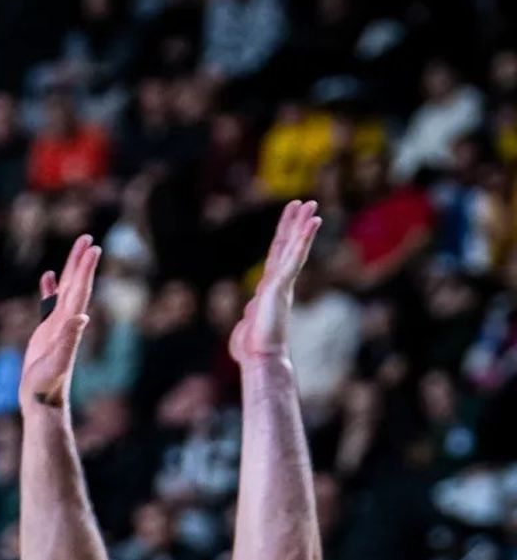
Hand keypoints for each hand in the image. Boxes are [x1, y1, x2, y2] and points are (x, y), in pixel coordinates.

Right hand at [19, 235, 101, 413]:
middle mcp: (66, 322)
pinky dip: (49, 288)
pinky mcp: (46, 333)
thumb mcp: (57, 362)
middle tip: (88, 238)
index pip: (79, 291)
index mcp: (69, 324)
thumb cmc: (47, 386)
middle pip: (75, 285)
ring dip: (70, 270)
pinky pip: (49, 304)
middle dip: (80, 261)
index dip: (85, 269)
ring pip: (64, 291)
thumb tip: (82, 317)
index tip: (93, 247)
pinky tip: (47, 277)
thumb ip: (68, 340)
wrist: (42, 402)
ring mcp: (57, 326)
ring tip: (77, 248)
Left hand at [230, 198, 321, 364]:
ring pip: (294, 247)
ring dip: (302, 225)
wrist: (259, 358)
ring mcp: (281, 282)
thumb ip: (250, 314)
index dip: (285, 235)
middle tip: (307, 202)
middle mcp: (278, 281)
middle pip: (288, 245)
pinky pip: (294, 257)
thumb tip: (249, 314)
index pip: (278, 255)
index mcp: (270, 287)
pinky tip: (312, 222)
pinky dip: (303, 239)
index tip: (291, 217)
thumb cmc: (252, 347)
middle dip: (296, 223)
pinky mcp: (281, 285)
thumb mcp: (247, 325)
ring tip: (311, 205)